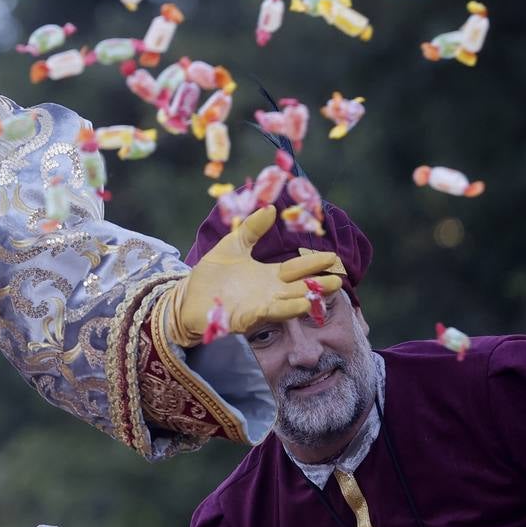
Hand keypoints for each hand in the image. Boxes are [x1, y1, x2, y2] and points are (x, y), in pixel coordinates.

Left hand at [162, 206, 342, 346]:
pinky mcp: (247, 317)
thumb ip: (251, 229)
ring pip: (291, 301)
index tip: (334, 257)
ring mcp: (260, 305)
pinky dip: (287, 308)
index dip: (314, 263)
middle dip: (320, 282)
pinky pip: (271, 313)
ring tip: (328, 288)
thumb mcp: (233, 245)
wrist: (186, 298)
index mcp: (267, 275)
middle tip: (339, 276)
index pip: (296, 269)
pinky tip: (302, 303)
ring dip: (310, 296)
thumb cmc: (211, 275)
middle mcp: (269, 292)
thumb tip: (271, 209)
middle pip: (300, 286)